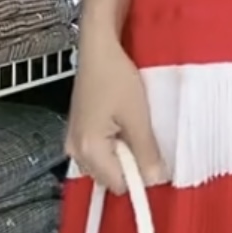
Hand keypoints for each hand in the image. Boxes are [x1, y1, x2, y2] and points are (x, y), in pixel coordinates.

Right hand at [65, 35, 166, 193]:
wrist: (99, 48)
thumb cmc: (116, 76)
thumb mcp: (138, 116)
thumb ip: (146, 152)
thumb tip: (156, 181)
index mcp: (87, 149)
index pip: (118, 185)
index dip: (138, 175)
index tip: (154, 159)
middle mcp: (74, 150)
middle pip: (109, 177)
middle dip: (130, 164)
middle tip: (142, 136)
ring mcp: (75, 140)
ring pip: (106, 163)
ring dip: (123, 153)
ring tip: (133, 126)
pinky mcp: (80, 130)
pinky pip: (101, 149)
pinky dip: (116, 143)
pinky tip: (124, 123)